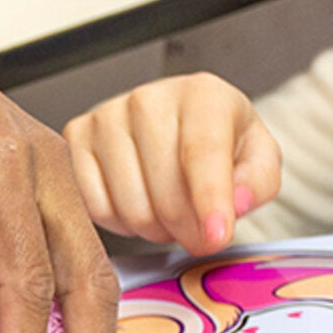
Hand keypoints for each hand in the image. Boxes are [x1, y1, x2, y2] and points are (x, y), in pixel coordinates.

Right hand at [62, 72, 281, 255]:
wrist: (172, 123)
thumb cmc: (215, 139)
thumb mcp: (256, 157)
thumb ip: (257, 182)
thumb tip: (234, 204)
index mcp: (202, 95)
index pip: (202, 153)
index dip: (210, 200)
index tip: (215, 237)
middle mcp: (148, 99)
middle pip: (165, 191)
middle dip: (186, 228)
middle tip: (197, 233)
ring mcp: (105, 118)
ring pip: (129, 206)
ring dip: (154, 229)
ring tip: (168, 215)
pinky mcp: (74, 139)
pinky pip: (95, 207)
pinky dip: (120, 224)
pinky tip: (137, 207)